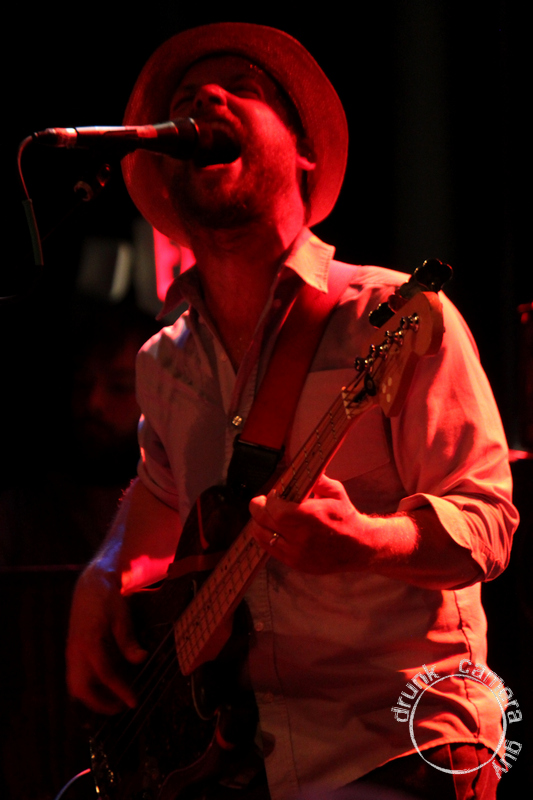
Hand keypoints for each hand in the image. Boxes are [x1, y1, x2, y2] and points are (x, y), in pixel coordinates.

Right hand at [66, 561, 146, 714]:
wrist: (90, 585)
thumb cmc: (107, 599)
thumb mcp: (121, 616)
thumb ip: (128, 640)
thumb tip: (141, 659)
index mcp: (89, 642)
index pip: (104, 674)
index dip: (119, 690)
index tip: (133, 702)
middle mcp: (76, 651)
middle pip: (80, 688)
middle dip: (99, 703)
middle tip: (121, 708)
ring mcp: (72, 652)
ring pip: (75, 685)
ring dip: (93, 698)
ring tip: (115, 702)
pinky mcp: (73, 651)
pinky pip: (76, 677)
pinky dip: (89, 687)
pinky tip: (107, 687)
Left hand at [248, 473, 371, 573]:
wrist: (359, 547)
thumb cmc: (346, 517)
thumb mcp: (335, 492)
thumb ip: (316, 479)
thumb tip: (302, 466)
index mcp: (310, 516)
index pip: (274, 507)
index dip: (269, 499)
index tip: (274, 493)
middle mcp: (301, 537)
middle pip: (263, 520)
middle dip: (258, 507)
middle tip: (262, 502)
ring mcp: (297, 553)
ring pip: (261, 536)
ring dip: (259, 523)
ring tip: (266, 515)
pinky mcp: (295, 563)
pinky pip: (269, 549)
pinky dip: (266, 537)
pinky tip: (271, 529)